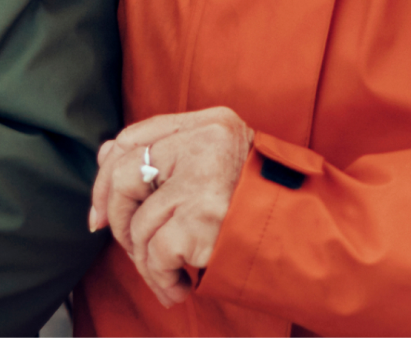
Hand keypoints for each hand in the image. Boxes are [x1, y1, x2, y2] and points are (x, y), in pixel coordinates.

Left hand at [90, 106, 254, 308]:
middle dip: (115, 220)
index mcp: (210, 124)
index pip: (135, 138)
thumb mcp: (218, 165)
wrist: (309, 239)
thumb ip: (168, 156)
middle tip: (130, 249)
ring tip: (167, 275)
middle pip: (123, 175)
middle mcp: (206, 144)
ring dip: (144, 261)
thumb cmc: (258, 206)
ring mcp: (204, 181)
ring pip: (137, 224)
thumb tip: (105, 155)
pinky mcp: (202, 219)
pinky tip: (178, 286)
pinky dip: (160, 278)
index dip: (107, 176)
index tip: (101, 213)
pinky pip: (155, 253)